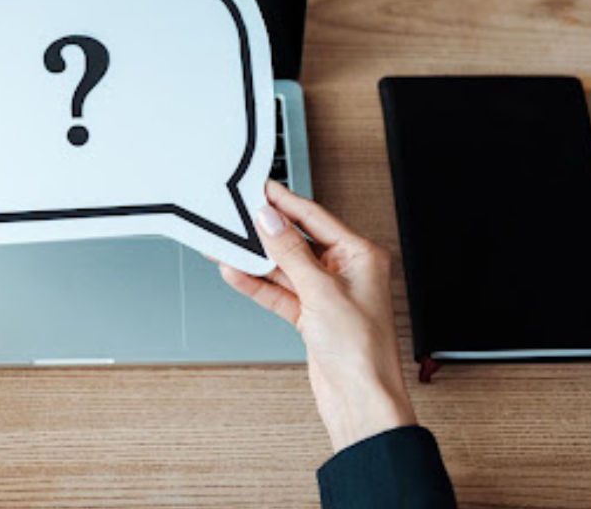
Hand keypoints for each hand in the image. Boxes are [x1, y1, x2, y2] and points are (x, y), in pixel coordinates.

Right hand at [221, 181, 415, 453]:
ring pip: (284, 267)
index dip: (286, 203)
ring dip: (256, 260)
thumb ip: (291, 253)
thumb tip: (271, 221)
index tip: (262, 189)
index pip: (316, 218)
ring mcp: (326, 294)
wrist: (360, 399)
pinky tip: (237, 272)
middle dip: (266, 232)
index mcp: (361, 256)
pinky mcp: (310, 315)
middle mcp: (345, 272)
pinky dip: (257, 284)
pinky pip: (279, 292)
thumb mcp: (322, 292)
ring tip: (227, 245)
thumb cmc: (363, 351)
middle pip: (297, 241)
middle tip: (237, 215)